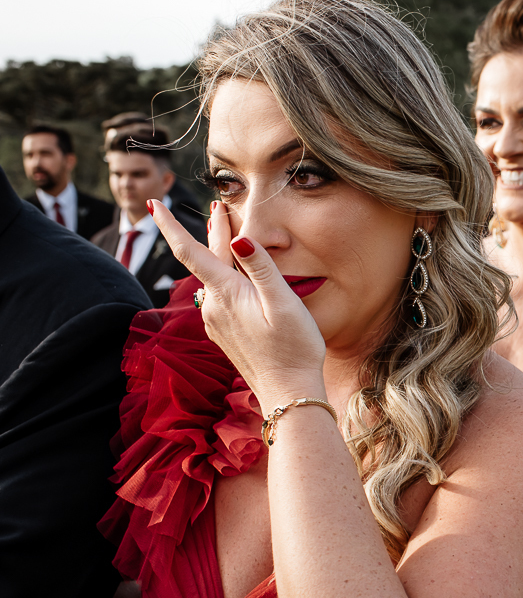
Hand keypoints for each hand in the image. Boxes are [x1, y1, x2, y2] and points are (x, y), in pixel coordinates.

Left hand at [151, 200, 326, 406]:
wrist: (288, 394)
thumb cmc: (294, 348)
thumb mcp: (284, 303)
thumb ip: (261, 268)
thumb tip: (238, 237)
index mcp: (226, 293)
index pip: (189, 251)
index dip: (169, 225)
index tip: (152, 203)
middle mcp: (213, 307)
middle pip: (206, 260)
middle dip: (211, 231)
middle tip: (217, 206)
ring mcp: (216, 323)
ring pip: (214, 280)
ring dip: (221, 258)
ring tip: (233, 237)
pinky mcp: (224, 334)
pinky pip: (221, 299)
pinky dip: (228, 281)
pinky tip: (242, 282)